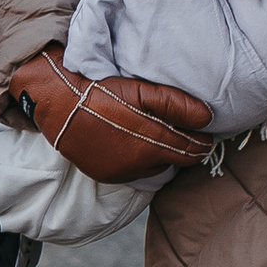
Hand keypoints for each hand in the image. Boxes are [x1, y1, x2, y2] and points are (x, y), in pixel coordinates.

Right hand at [6, 55, 209, 183]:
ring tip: (156, 135)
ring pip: (157, 168)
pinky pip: (134, 172)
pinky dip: (140, 161)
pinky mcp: (106, 175)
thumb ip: (175, 104)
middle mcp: (139, 164)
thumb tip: (208, 118)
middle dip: (185, 148)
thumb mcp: (139, 90)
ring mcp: (121, 173)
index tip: (206, 132)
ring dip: (162, 155)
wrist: (58, 104)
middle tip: (186, 133)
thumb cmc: (100, 92)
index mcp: (152, 143)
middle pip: (177, 162)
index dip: (202, 141)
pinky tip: (133, 143)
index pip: (192, 150)